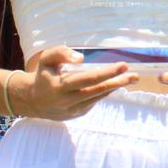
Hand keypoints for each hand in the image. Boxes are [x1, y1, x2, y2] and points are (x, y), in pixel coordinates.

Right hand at [12, 45, 138, 119]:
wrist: (32, 101)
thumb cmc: (43, 74)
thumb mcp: (47, 59)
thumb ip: (62, 53)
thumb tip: (82, 59)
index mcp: (60, 87)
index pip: (88, 79)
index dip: (107, 73)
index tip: (122, 65)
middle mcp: (68, 102)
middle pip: (98, 91)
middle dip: (117, 82)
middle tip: (134, 75)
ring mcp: (73, 110)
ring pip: (98, 97)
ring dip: (115, 87)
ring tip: (131, 78)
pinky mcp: (77, 114)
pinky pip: (94, 101)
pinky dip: (104, 92)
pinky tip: (114, 84)